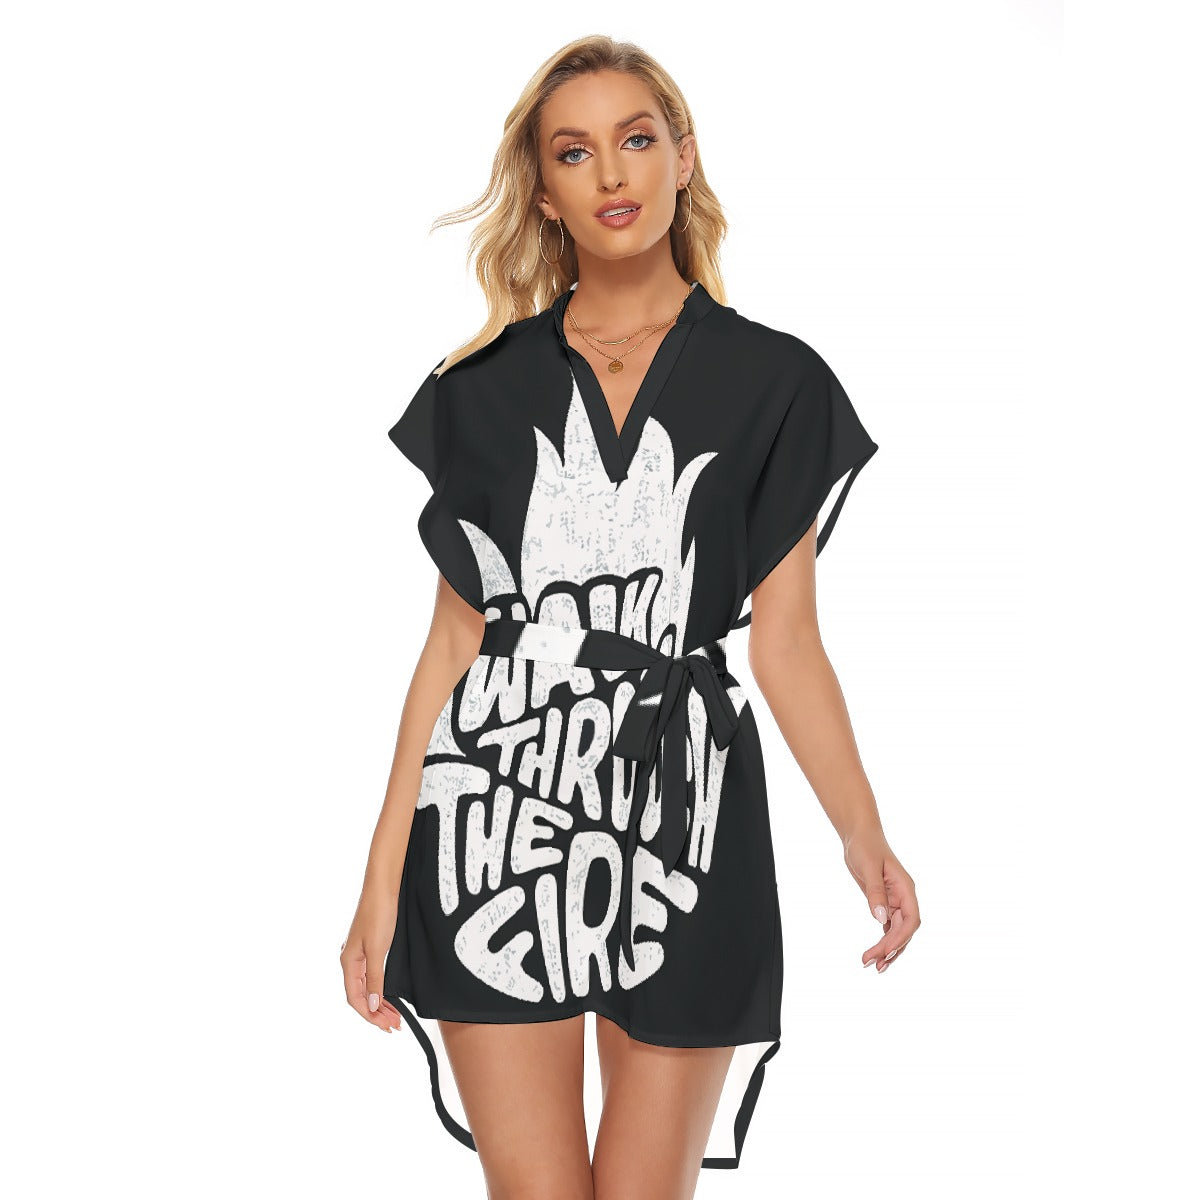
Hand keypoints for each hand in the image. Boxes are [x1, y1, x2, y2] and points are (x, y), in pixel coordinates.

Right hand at [340, 893, 404, 1031]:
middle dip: (377, 1013)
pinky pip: (372, 976)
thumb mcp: (377, 950)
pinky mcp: (370, 947)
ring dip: (380, 1003)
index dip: (370, 1015)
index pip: (355, 999)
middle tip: (395, 1025)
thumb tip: (373, 1006)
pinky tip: (389, 996)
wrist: (383, 887)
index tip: (386, 1026)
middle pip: (361, 995)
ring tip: (395, 1016)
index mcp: (348, 962)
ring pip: (367, 987)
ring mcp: (360, 954)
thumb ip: (375, 979)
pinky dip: (381, 989)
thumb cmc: (378, 914)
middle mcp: (351, 960)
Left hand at [843, 827, 919, 973]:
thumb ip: (875, 892)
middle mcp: (904, 898)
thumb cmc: (865, 846)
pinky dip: (883, 941)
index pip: (911, 920)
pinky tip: (875, 954)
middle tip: (872, 964)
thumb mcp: (869, 867)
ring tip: (872, 966)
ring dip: (887, 949)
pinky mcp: (884, 903)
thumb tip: (880, 919)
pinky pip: (888, 928)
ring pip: (897, 932)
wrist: (859, 835)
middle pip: (903, 930)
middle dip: (890, 948)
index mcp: (906, 889)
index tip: (887, 951)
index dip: (902, 938)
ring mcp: (895, 902)